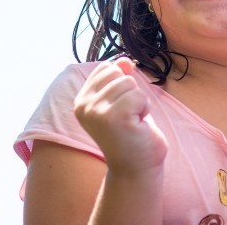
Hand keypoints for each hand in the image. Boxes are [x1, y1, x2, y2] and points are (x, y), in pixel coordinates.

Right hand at [73, 58, 166, 173]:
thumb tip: (123, 59)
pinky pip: (139, 96)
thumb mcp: (123, 102)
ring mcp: (96, 112)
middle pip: (119, 73)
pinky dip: (144, 108)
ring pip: (130, 83)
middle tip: (129, 117)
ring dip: (139, 102)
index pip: (106, 68)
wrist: (136, 166)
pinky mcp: (113, 118)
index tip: (121, 107)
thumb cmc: (131, 133)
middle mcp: (84, 106)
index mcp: (82, 101)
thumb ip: (120, 80)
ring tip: (132, 121)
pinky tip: (138, 125)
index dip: (122, 83)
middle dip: (132, 92)